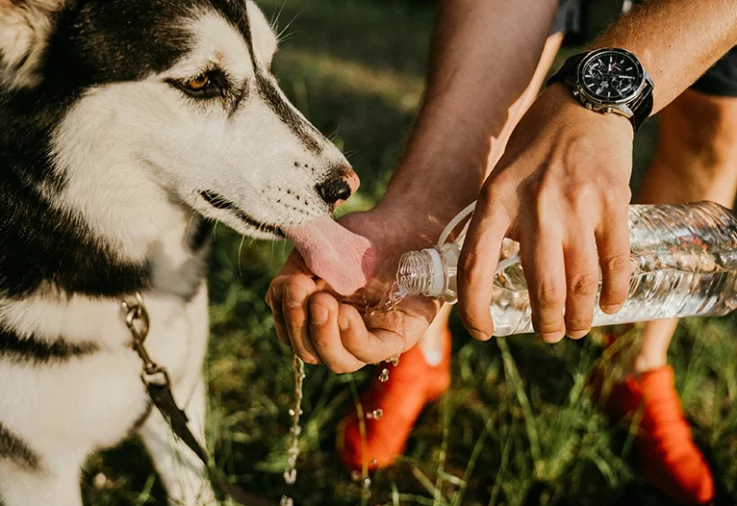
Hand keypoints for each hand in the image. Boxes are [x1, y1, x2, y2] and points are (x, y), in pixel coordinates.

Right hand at [266, 203, 443, 372]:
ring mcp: (368, 338)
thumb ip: (299, 265)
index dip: (284, 313)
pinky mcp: (395, 337)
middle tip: (301, 290)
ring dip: (323, 335)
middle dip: (299, 324)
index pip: (290, 330)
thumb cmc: (362, 237)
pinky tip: (345, 314)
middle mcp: (340, 331)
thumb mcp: (323, 246)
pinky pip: (370, 352)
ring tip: (324, 303)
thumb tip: (284, 288)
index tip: (288, 284)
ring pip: (337, 361)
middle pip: (308, 350)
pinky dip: (352, 338)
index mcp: (316, 313)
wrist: (406, 226)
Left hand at [457, 83, 633, 342]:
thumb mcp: (498, 180)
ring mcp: (577, 207)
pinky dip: (613, 293)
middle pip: (542, 288)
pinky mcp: (613, 203)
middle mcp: (535, 208)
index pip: (475, 267)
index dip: (474, 308)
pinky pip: (616, 262)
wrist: (584, 104)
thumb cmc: (534, 148)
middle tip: (548, 334)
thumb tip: (489, 276)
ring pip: (580, 284)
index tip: (482, 330)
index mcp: (495, 201)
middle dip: (545, 324)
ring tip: (575, 328)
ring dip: (578, 318)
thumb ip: (494, 225)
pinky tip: (609, 305)